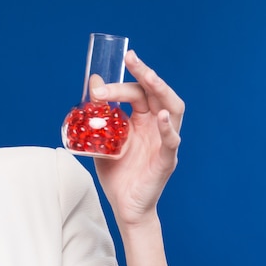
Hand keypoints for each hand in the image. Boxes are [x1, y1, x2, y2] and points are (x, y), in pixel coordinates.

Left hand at [91, 50, 184, 226]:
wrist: (124, 206)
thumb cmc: (116, 173)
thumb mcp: (102, 139)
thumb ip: (97, 115)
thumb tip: (91, 84)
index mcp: (143, 120)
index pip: (138, 92)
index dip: (121, 82)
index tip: (100, 79)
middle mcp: (157, 127)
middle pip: (157, 94)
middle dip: (145, 75)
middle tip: (131, 59)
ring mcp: (164, 142)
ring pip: (174, 110)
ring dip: (162, 91)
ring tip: (149, 77)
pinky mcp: (167, 161)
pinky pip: (172, 142)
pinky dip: (169, 129)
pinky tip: (164, 118)